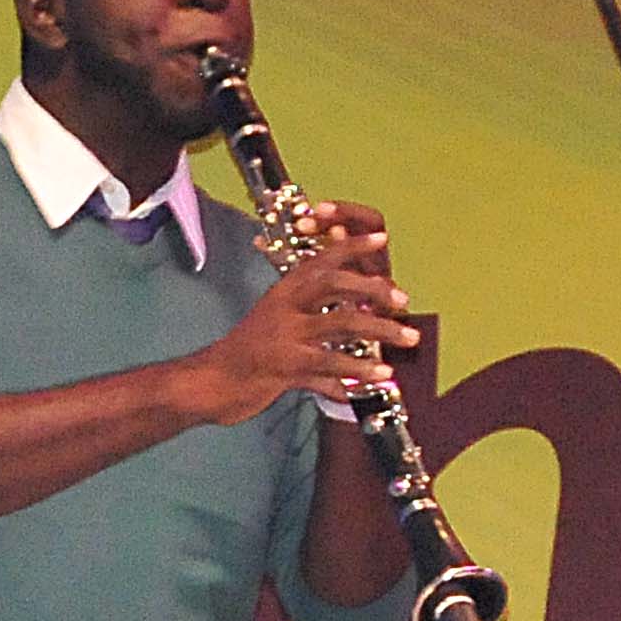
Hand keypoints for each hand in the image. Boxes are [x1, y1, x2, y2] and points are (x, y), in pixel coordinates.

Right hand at [193, 202, 417, 423]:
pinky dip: (357, 375)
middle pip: (335, 287)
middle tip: (403, 301)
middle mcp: (284, 309)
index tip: (381, 239)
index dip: (351, 247)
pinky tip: (380, 380)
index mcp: (283, 292)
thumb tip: (353, 300)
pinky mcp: (285, 371)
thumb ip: (307, 307)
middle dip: (374, 291)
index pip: (320, 261)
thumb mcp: (274, 319)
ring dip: (379, 333)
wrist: (212, 382)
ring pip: (341, 327)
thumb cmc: (247, 349)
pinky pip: (329, 371)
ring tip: (408, 339)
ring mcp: (285, 339)